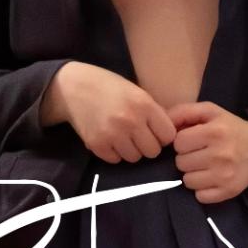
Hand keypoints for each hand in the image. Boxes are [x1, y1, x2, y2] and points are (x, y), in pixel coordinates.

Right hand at [41, 62, 176, 162]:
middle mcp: (130, 121)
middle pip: (153, 151)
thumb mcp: (137, 92)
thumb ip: (154, 113)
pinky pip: (116, 160)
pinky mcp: (97, 145)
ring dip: (131, 150)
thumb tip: (173, 136)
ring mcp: (113, 134)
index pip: (168, 136)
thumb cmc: (110, 88)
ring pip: (134, 158)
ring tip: (122, 136)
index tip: (155, 131)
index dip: (163, 135)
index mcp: (144, 105)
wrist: (74, 87)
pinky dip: (114, 152)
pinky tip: (109, 138)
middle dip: (147, 145)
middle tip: (138, 135)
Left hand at [167, 101, 247, 202]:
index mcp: (214, 132)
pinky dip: (202, 189)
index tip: (192, 142)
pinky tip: (211, 179)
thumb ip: (184, 112)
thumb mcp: (210, 112)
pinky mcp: (228, 192)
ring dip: (192, 174)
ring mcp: (224, 176)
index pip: (178, 143)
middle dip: (187, 158)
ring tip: (205, 167)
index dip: (182, 142)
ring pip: (187, 181)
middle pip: (181, 163)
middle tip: (199, 154)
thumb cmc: (231, 128)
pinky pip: (200, 196)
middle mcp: (219, 155)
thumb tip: (163, 123)